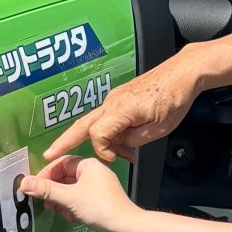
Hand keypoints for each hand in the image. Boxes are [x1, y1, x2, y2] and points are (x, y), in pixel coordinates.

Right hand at [20, 154, 137, 231]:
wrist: (125, 228)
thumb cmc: (101, 207)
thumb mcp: (69, 197)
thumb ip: (46, 190)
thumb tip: (24, 182)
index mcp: (89, 165)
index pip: (61, 163)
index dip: (46, 174)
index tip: (35, 186)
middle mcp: (93, 173)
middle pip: (64, 178)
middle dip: (54, 192)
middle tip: (45, 202)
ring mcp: (96, 188)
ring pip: (70, 191)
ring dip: (62, 203)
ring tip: (62, 212)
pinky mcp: (98, 202)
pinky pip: (78, 201)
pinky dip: (72, 209)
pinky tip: (73, 218)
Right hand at [45, 55, 204, 161]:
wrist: (182, 73)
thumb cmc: (173, 99)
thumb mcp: (157, 130)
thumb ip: (133, 140)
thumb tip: (118, 146)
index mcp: (121, 110)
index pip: (97, 135)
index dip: (103, 151)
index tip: (117, 158)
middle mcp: (111, 102)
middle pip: (81, 125)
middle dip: (63, 141)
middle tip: (48, 155)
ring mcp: (114, 98)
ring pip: (94, 122)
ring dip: (101, 141)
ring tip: (123, 155)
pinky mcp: (119, 98)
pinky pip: (106, 118)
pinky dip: (110, 132)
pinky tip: (127, 142)